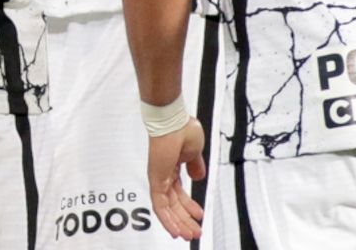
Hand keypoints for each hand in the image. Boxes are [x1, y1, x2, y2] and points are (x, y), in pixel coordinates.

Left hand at [147, 120, 206, 240]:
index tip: (199, 216)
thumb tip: (198, 176)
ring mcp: (158, 178)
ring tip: (189, 235)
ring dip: (178, 224)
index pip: (179, 192)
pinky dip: (168, 219)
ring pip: (167, 208)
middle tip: (196, 232)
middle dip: (185, 219)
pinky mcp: (155, 180)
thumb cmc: (182, 128)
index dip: (189, 206)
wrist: (172, 120)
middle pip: (174, 204)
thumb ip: (195, 166)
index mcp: (172, 167)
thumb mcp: (194, 151)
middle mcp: (164, 174)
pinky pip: (160, 205)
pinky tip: (176, 230)